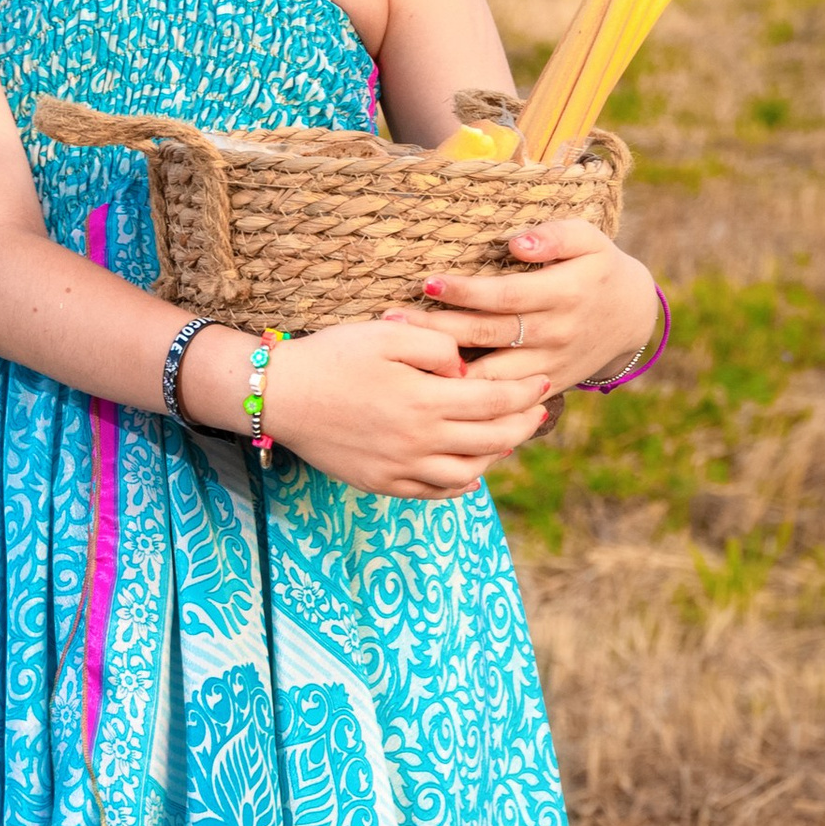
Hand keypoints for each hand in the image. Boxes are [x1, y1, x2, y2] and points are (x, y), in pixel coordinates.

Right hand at [183, 315, 551, 499]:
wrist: (279, 396)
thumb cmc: (333, 356)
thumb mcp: (388, 334)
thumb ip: (438, 346)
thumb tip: (466, 371)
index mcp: (426, 400)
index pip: (496, 401)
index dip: (526, 392)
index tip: (545, 381)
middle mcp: (420, 441)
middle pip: (492, 440)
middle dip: (524, 425)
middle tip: (540, 412)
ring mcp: (401, 468)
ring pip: (469, 472)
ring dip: (497, 456)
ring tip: (508, 438)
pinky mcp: (382, 483)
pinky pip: (435, 491)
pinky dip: (462, 483)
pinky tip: (470, 470)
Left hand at [415, 218, 660, 398]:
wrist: (630, 318)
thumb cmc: (598, 268)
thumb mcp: (590, 239)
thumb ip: (555, 236)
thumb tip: (517, 243)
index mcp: (564, 294)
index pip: (507, 295)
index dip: (467, 291)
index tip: (428, 282)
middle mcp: (555, 333)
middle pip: (488, 334)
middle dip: (438, 330)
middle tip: (391, 322)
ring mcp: (548, 365)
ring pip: (491, 374)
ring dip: (446, 369)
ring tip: (402, 360)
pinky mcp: (544, 387)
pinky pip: (503, 399)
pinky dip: (469, 399)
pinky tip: (431, 392)